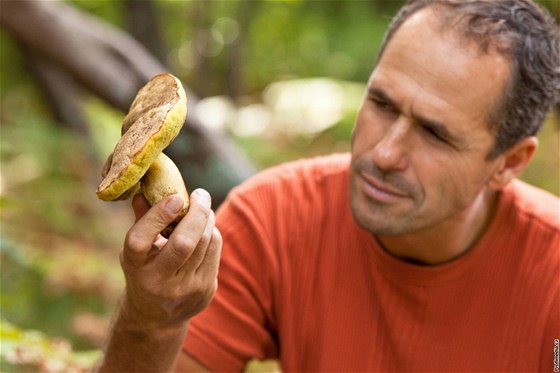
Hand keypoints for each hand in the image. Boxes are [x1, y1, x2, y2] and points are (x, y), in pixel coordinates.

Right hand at [120, 189, 221, 330]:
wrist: (155, 317)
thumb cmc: (143, 271)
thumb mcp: (135, 251)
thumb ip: (141, 221)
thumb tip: (143, 190)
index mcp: (134, 267)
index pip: (140, 240)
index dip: (158, 216)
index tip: (175, 197)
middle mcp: (158, 282)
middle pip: (184, 243)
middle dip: (197, 213)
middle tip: (200, 194)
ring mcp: (184, 289)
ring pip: (205, 244)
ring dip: (207, 219)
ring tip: (203, 207)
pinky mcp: (205, 291)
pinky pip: (215, 251)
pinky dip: (213, 233)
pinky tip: (206, 227)